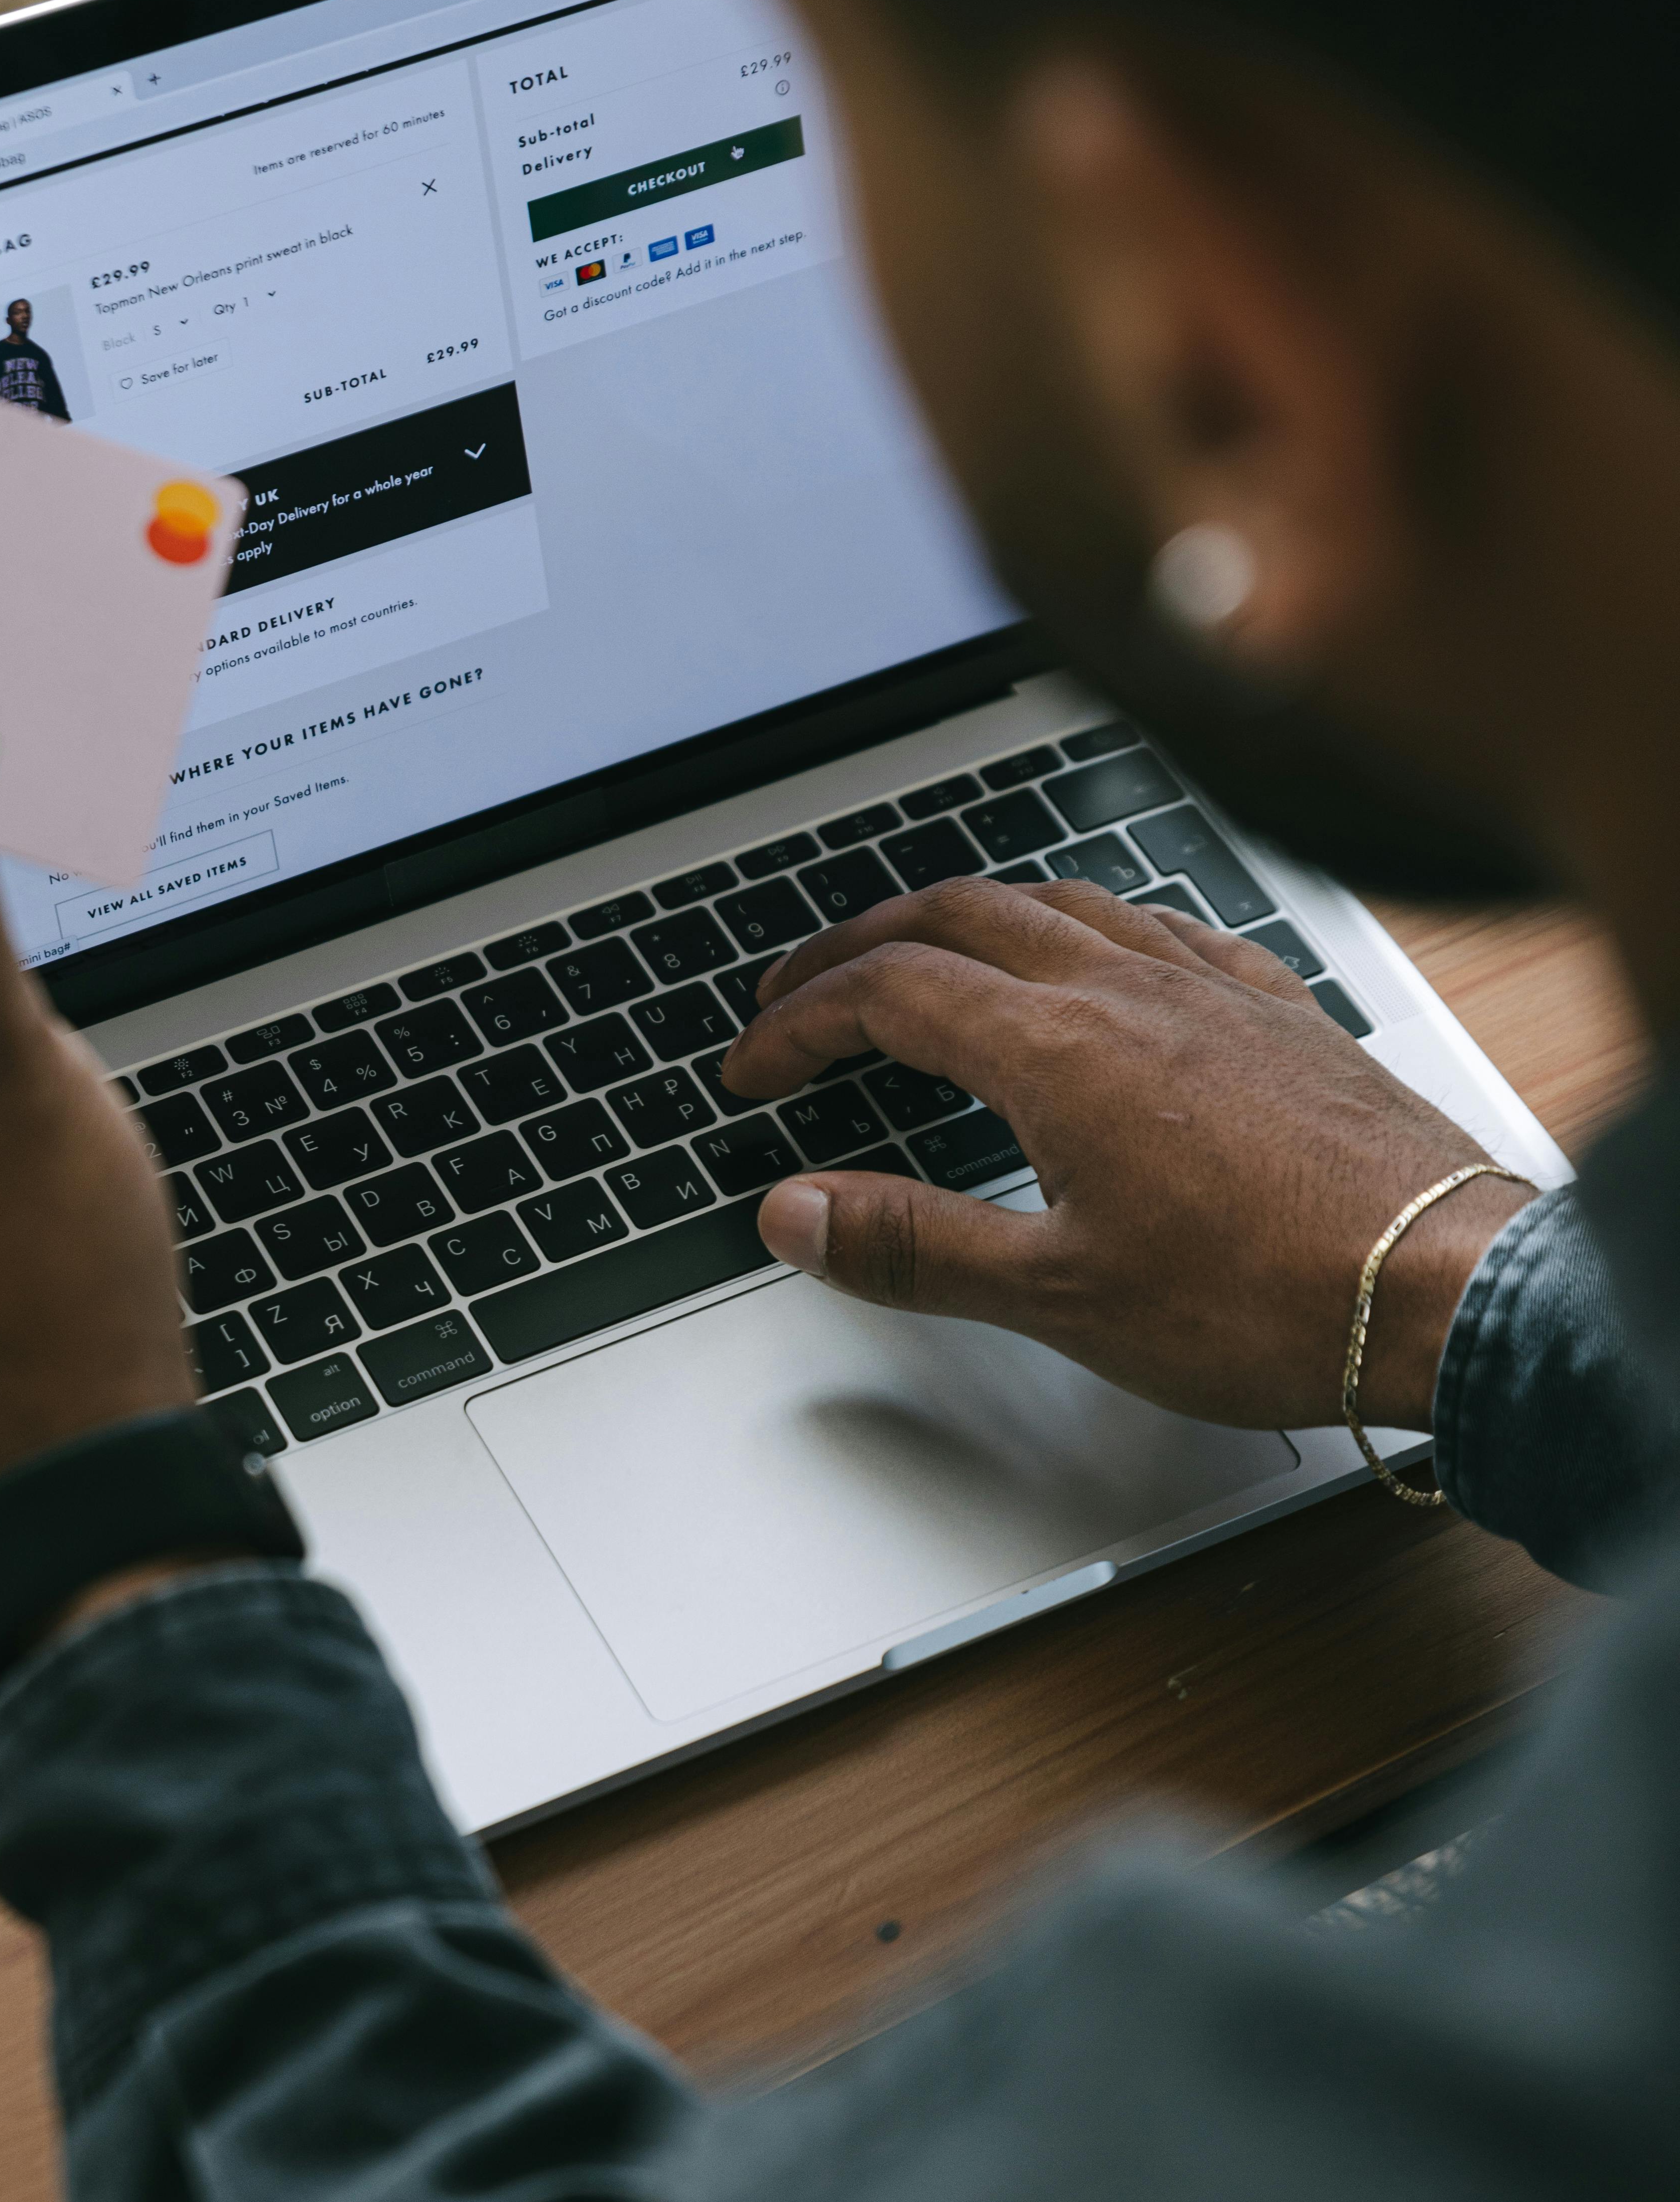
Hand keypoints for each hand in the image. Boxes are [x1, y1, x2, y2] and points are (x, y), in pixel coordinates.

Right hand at [721, 879, 1533, 1432]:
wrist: (1445, 1286)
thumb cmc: (1272, 1299)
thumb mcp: (1058, 1295)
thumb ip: (913, 1245)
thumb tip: (798, 1214)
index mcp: (1059, 1051)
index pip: (888, 996)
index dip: (801, 1025)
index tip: (756, 1068)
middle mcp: (1129, 992)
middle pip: (957, 917)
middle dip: (858, 945)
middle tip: (801, 991)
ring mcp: (1210, 990)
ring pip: (1059, 902)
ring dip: (967, 918)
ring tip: (925, 954)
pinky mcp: (1279, 1011)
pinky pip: (1164, 926)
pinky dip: (1091, 927)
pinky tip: (1100, 957)